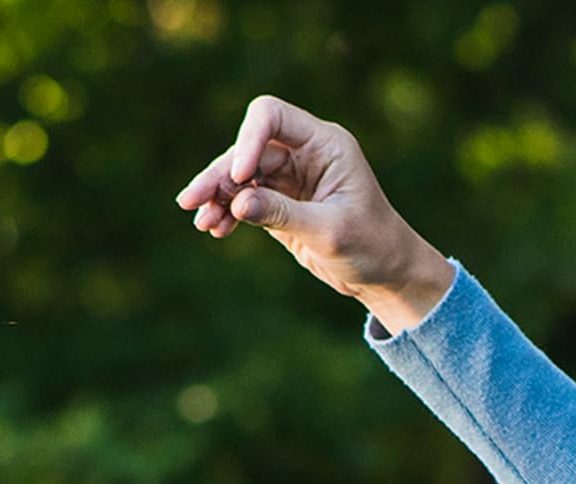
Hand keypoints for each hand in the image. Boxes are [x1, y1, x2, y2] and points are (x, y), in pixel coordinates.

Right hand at [174, 95, 455, 334]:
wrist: (384, 274)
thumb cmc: (370, 245)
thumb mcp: (329, 231)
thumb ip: (283, 214)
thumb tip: (238, 202)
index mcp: (324, 144)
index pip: (272, 117)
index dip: (248, 140)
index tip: (240, 176)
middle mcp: (304, 154)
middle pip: (248, 150)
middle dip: (220, 175)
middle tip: (191, 201)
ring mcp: (290, 179)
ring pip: (241, 177)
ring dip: (218, 197)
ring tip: (202, 223)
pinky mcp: (280, 205)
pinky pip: (245, 201)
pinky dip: (229, 213)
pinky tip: (215, 230)